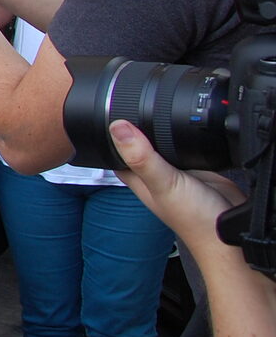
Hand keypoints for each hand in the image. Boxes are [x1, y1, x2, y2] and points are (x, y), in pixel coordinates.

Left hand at [110, 120, 245, 253]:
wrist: (230, 232)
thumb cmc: (194, 220)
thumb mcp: (163, 183)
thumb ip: (142, 158)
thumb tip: (118, 127)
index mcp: (139, 177)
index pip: (115, 153)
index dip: (109, 134)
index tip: (107, 111)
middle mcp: (155, 174)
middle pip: (140, 145)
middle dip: (137, 128)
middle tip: (134, 103)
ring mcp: (178, 171)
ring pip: (164, 145)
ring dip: (164, 132)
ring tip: (161, 109)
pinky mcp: (199, 170)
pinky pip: (189, 149)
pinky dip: (189, 138)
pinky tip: (191, 129)